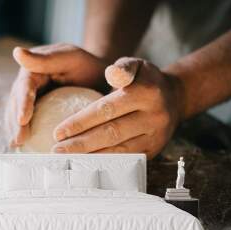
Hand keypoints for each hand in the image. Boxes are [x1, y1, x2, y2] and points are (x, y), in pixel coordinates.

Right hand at [5, 43, 108, 146]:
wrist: (95, 77)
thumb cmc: (85, 65)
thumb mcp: (70, 56)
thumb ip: (46, 58)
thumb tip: (16, 52)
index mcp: (32, 71)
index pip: (24, 88)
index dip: (21, 104)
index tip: (22, 120)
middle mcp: (26, 86)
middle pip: (15, 105)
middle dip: (15, 123)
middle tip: (18, 141)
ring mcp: (28, 101)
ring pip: (15, 116)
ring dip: (15, 131)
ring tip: (18, 147)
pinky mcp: (34, 113)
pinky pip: (27, 125)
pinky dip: (25, 136)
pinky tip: (26, 150)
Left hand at [52, 57, 182, 158]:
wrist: (174, 99)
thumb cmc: (145, 81)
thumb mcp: (136, 65)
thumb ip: (122, 68)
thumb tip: (110, 73)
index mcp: (146, 93)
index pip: (106, 109)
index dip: (80, 122)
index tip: (58, 132)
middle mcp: (153, 116)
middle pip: (111, 133)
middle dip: (81, 144)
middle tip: (56, 151)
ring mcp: (155, 136)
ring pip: (118, 150)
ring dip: (90, 157)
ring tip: (66, 159)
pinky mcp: (153, 150)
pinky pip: (126, 160)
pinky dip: (104, 163)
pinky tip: (86, 164)